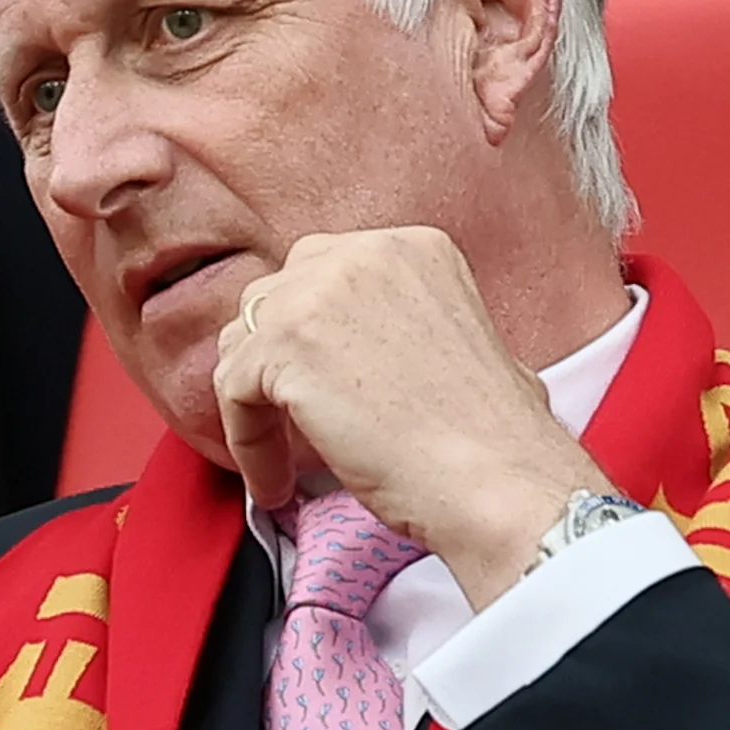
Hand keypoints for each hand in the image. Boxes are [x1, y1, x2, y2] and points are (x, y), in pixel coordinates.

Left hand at [215, 230, 614, 605]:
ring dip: (254, 405)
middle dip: (270, 361)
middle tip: (284, 421)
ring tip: (280, 461)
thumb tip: (341, 351)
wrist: (498, 478)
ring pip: (243, 344)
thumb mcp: (452, 338)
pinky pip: (231, 391)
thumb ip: (393, 321)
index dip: (306, 339)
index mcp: (412, 247)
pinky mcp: (284, 344)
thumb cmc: (490, 435)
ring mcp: (319, 291)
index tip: (313, 392)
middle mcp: (364, 252)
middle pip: (272, 299)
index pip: (319, 276)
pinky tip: (277, 482)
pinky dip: (247, 443)